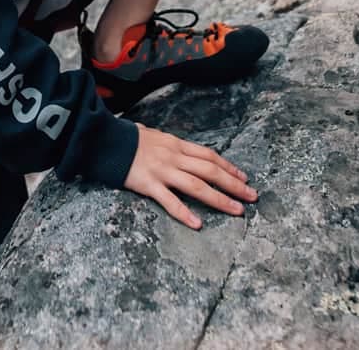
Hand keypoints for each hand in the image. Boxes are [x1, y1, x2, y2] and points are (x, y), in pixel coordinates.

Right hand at [123, 122, 257, 228]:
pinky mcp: (149, 184)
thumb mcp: (153, 135)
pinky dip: (185, 213)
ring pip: (197, 186)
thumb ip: (165, 142)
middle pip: (210, 171)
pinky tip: (197, 224)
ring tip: (237, 211)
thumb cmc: (128, 138)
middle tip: (252, 197)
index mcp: (176, 144)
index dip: (228, 167)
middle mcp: (174, 157)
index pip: (209, 156)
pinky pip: (170, 201)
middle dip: (234, 184)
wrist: (106, 139)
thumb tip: (171, 144)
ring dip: (219, 199)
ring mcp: (162, 171)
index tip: (244, 178)